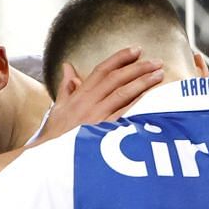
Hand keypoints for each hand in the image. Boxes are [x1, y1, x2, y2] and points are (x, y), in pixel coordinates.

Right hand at [41, 48, 165, 141]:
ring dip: (142, 82)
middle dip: (137, 68)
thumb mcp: (57, 107)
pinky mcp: (103, 133)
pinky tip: (149, 97)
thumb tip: (68, 66)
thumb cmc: (54, 134)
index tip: (136, 50)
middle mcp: (88, 103)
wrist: (49, 157)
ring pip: (121, 94)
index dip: (120, 58)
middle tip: (156, 62)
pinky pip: (122, 115)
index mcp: (79, 95)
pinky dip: (136, 104)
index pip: (102, 70)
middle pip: (115, 79)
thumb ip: (66, 86)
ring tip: (159, 75)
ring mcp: (96, 117)